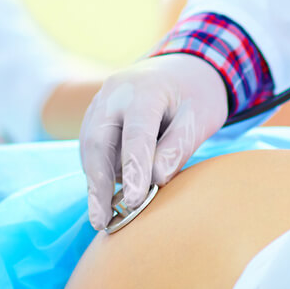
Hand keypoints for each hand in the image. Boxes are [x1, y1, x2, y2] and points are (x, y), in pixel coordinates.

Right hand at [79, 53, 227, 229]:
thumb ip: (178, 147)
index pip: (136, 133)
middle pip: (98, 141)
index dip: (134, 168)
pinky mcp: (95, 117)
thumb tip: (155, 179)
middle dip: (98, 184)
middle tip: (101, 220)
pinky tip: (106, 198)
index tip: (134, 201)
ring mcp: (100, 103)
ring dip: (95, 182)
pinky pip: (91, 147)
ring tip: (103, 217)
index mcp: (145, 90)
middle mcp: (114, 94)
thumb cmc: (195, 95)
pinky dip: (97, 172)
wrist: (181, 68)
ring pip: (90, 147)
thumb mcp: (199, 118)